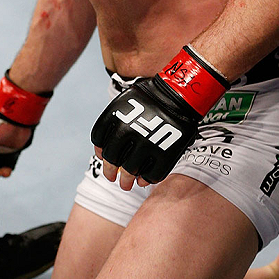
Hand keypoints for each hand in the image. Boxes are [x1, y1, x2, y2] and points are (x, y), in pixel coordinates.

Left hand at [91, 46, 228, 187]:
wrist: (179, 93)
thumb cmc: (151, 97)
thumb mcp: (126, 102)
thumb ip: (113, 124)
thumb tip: (102, 151)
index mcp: (115, 116)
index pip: (99, 140)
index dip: (100, 151)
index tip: (103, 157)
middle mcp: (127, 131)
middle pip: (112, 158)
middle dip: (110, 171)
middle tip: (111, 178)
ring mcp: (146, 144)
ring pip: (129, 170)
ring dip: (126, 180)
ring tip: (126, 185)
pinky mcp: (164, 154)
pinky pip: (152, 174)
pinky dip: (146, 179)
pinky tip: (143, 180)